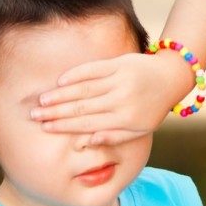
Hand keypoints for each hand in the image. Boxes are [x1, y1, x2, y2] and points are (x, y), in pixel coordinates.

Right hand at [32, 52, 190, 144]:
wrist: (171, 77)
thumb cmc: (152, 107)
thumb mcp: (140, 130)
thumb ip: (115, 136)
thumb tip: (89, 141)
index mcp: (125, 118)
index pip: (88, 124)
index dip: (65, 126)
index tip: (46, 128)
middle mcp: (121, 99)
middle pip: (82, 107)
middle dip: (56, 112)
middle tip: (35, 115)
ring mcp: (120, 80)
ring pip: (85, 88)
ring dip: (61, 94)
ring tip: (42, 100)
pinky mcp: (120, 63)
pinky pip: (94, 69)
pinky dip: (77, 74)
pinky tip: (61, 81)